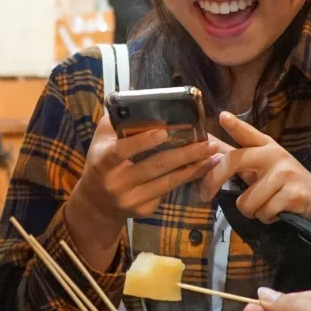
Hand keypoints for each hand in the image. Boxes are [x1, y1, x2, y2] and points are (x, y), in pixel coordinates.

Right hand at [66, 113, 216, 237]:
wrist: (97, 203)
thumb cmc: (102, 162)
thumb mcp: (101, 141)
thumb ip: (116, 122)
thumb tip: (138, 99)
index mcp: (103, 162)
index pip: (122, 150)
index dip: (143, 142)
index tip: (165, 131)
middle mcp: (117, 183)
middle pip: (156, 166)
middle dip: (185, 154)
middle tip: (208, 143)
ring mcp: (131, 200)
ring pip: (168, 182)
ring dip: (194, 167)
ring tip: (213, 155)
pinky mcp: (143, 211)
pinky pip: (168, 192)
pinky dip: (186, 179)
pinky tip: (201, 169)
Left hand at [196, 111, 310, 228]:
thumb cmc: (286, 184)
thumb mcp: (263, 167)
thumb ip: (237, 156)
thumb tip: (209, 143)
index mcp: (267, 147)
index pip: (248, 134)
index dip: (235, 125)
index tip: (222, 116)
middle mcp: (275, 155)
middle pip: (233, 162)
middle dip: (212, 181)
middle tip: (204, 196)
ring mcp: (286, 173)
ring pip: (246, 201)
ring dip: (253, 211)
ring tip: (267, 206)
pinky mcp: (294, 194)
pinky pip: (263, 213)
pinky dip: (268, 219)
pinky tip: (280, 213)